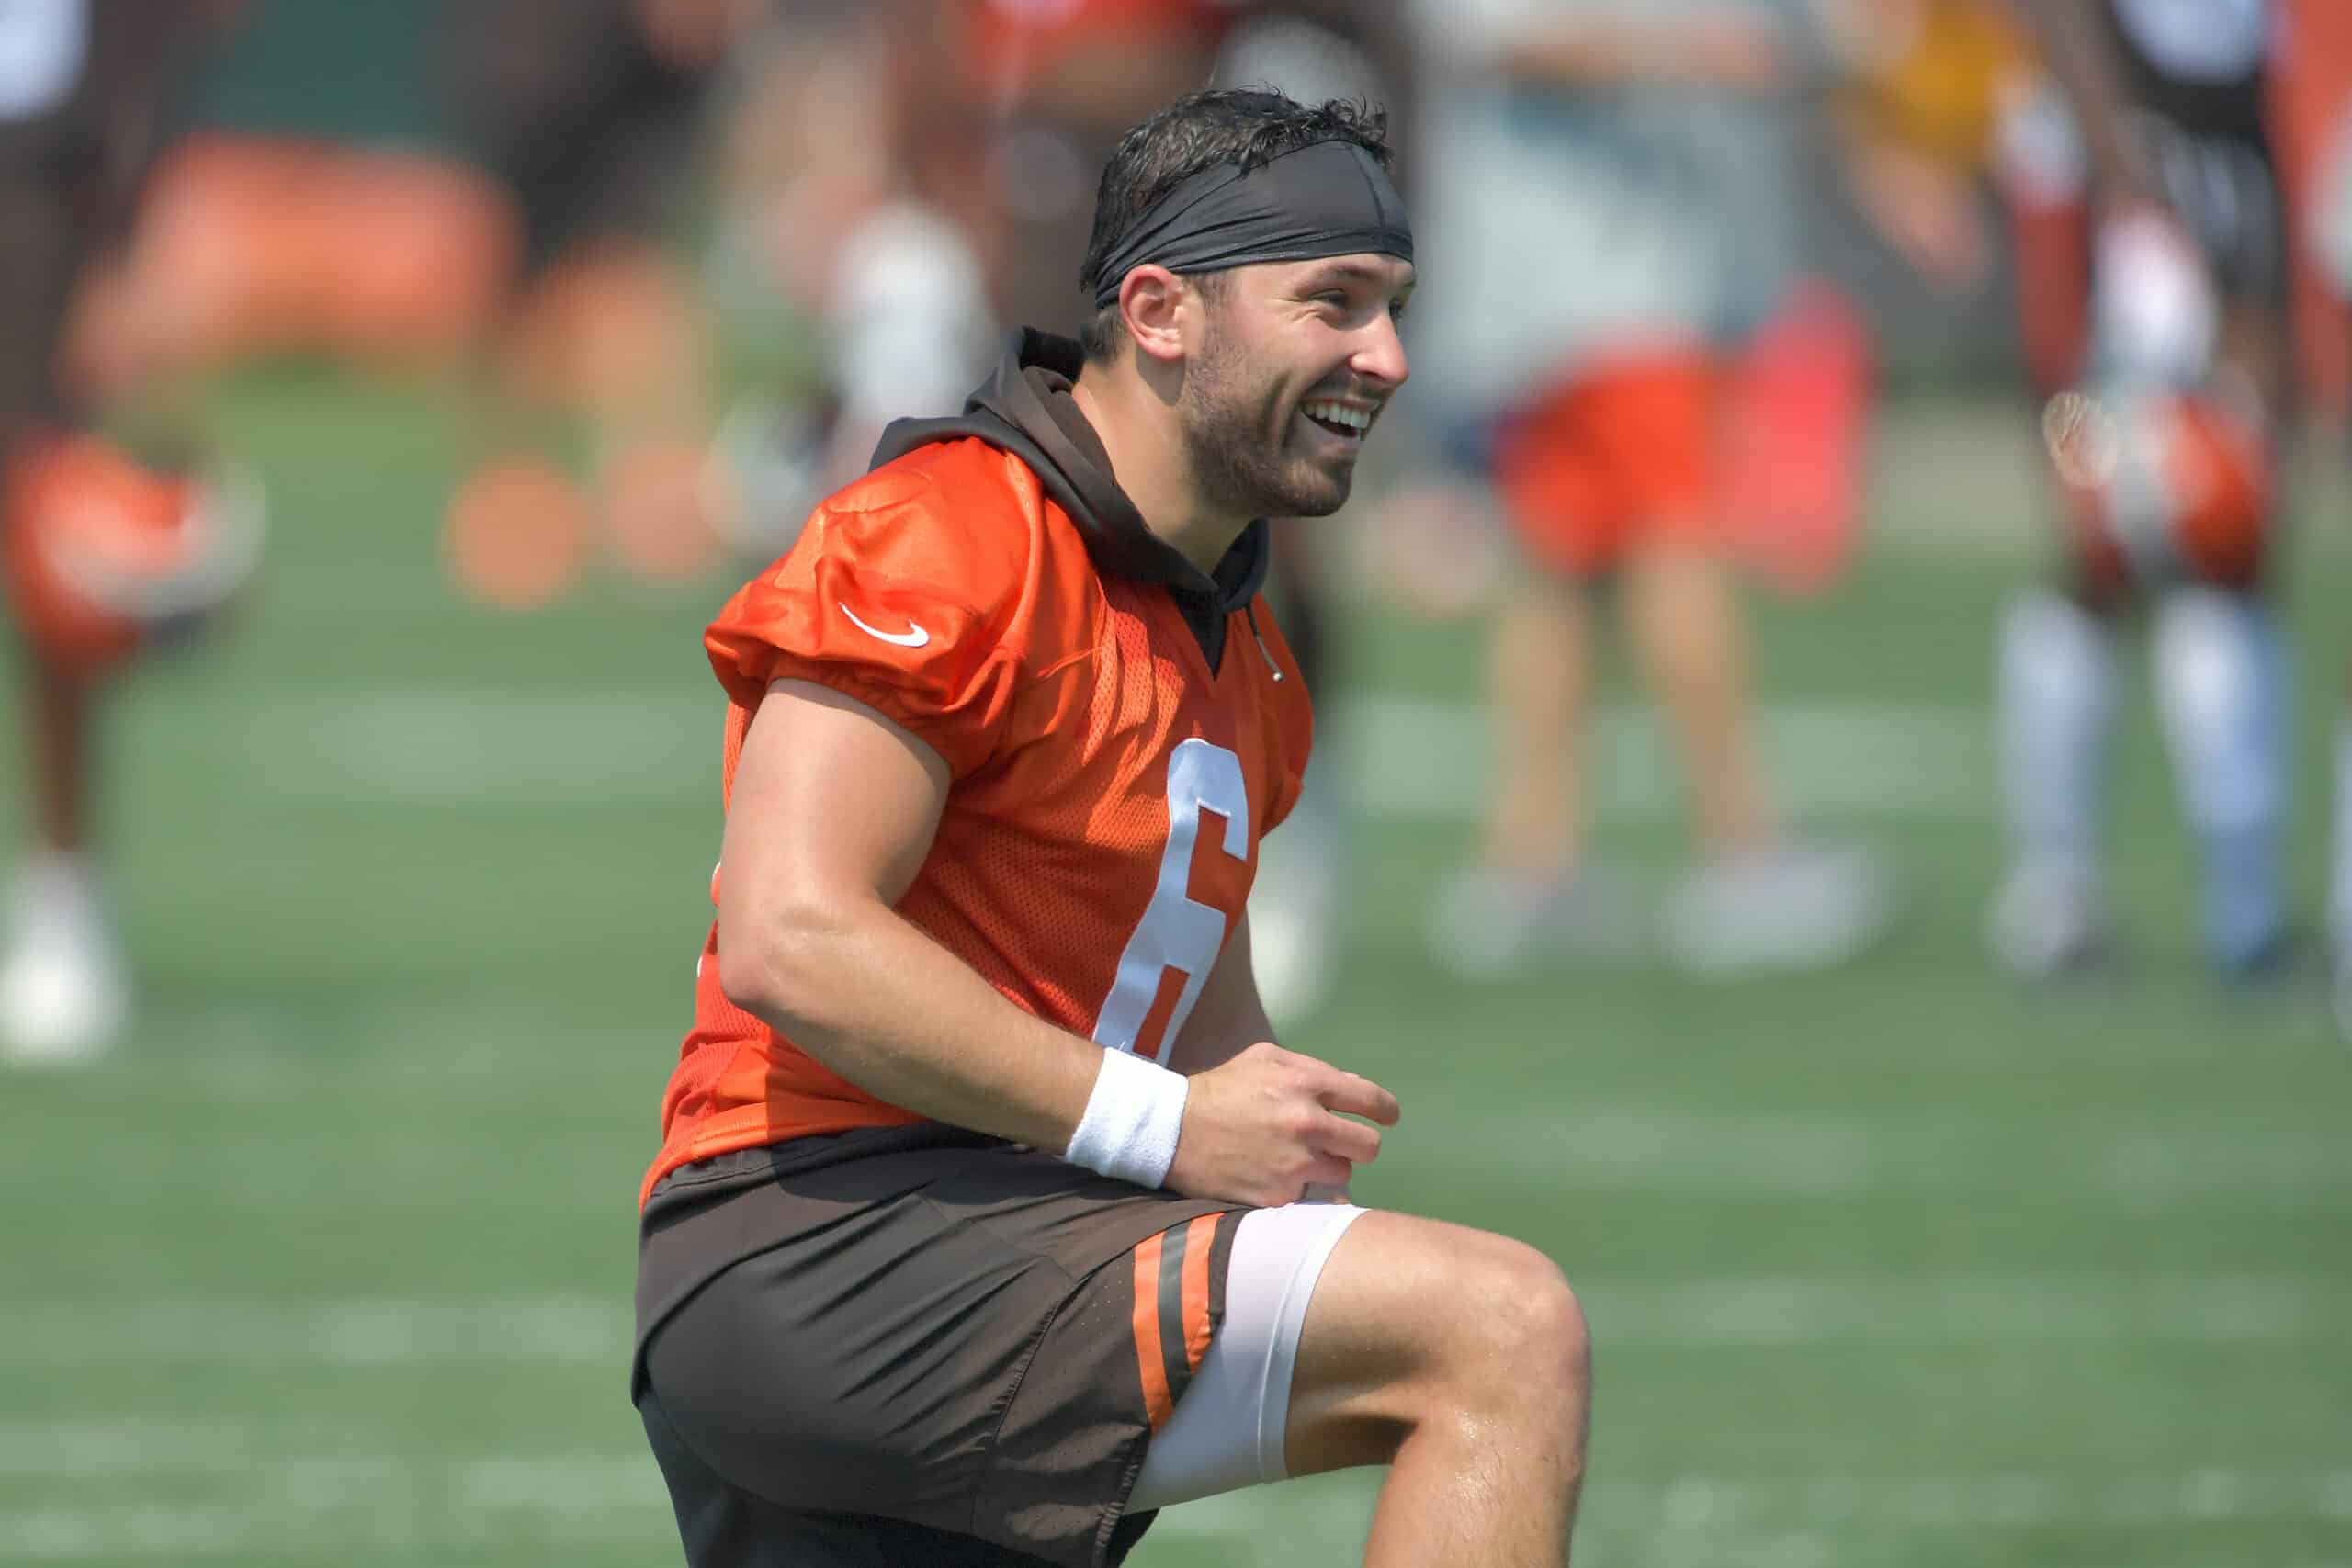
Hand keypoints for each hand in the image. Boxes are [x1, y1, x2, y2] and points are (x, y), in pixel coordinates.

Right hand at [1165, 1042, 1399, 1207]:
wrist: (1171, 1131)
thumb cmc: (1221, 1089)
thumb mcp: (1264, 1059)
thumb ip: (1312, 1069)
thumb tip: (1353, 1086)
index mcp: (1306, 1084)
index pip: (1370, 1100)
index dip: (1385, 1110)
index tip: (1387, 1117)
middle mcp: (1307, 1124)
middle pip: (1368, 1146)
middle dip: (1357, 1144)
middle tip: (1342, 1144)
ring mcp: (1294, 1165)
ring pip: (1341, 1175)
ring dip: (1327, 1168)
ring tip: (1297, 1160)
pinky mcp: (1279, 1197)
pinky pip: (1310, 1198)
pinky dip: (1298, 1189)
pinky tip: (1273, 1176)